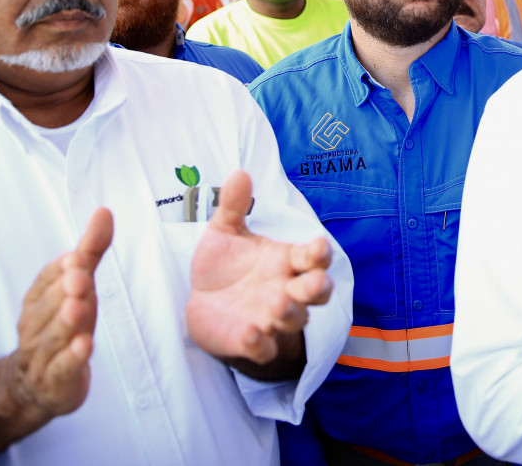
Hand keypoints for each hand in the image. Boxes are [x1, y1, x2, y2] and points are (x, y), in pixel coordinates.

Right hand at [7, 208, 112, 423]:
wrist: (38, 385)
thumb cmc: (64, 325)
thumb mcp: (78, 286)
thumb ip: (90, 251)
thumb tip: (104, 211)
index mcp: (39, 299)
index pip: (46, 280)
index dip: (59, 271)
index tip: (76, 258)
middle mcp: (35, 325)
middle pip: (49, 306)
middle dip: (64, 291)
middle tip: (80, 278)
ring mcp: (42, 355)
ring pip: (52, 337)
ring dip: (66, 322)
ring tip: (78, 307)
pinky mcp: (55, 382)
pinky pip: (61, 368)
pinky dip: (72, 358)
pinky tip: (84, 346)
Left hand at [187, 170, 333, 365]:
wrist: (202, 302)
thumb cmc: (225, 265)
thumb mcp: (225, 232)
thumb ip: (233, 205)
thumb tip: (240, 173)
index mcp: (286, 261)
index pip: (313, 257)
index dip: (319, 253)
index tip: (317, 247)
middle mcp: (286, 290)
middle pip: (317, 291)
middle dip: (318, 287)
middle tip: (312, 282)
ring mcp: (272, 319)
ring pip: (296, 320)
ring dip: (290, 312)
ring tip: (278, 304)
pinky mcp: (253, 342)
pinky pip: (264, 348)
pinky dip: (260, 344)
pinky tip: (249, 333)